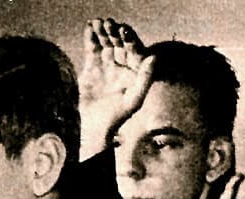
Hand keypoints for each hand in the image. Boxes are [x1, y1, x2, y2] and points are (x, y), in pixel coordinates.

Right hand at [77, 19, 153, 161]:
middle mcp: (121, 67)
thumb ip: (145, 78)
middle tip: (107, 22)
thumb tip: (155, 57)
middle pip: (117, 44)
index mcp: (133, 72)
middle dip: (112, 32)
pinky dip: (90, 38)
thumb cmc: (116, 118)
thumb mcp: (134, 99)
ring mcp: (106, 67)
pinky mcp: (92, 69)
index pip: (132, 50)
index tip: (122, 28)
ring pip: (105, 44)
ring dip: (101, 32)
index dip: (128, 38)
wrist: (93, 128)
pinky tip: (89, 28)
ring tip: (96, 22)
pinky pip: (92, 49)